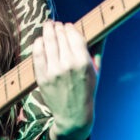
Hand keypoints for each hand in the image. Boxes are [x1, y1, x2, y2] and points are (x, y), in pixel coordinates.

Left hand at [31, 21, 102, 139]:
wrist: (73, 115)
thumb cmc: (86, 90)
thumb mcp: (96, 71)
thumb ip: (97, 50)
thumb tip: (102, 31)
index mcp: (83, 62)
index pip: (74, 36)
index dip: (69, 28)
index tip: (67, 25)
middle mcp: (68, 65)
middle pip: (60, 36)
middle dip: (58, 28)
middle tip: (56, 24)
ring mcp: (54, 71)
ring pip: (48, 42)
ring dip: (47, 30)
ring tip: (47, 26)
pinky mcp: (42, 78)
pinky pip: (37, 54)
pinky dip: (38, 44)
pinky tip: (40, 40)